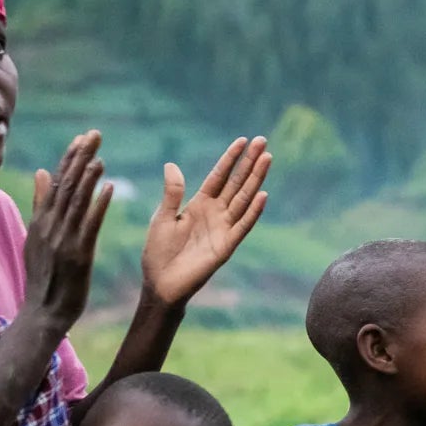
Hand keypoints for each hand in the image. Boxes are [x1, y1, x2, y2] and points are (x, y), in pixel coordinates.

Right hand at [25, 132, 113, 330]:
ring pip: (76, 202)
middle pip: (66, 185)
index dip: (70, 158)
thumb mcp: (36, 236)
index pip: (57, 182)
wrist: (42, 311)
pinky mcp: (77, 255)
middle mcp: (50, 226)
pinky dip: (98, 205)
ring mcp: (62, 240)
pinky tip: (109, 188)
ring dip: (88, 177)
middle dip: (80, 158)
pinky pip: (89, 225)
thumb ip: (40, 204)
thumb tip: (41, 172)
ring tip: (100, 155)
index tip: (82, 138)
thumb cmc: (43, 275)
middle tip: (95, 135)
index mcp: (41, 220)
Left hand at [141, 137, 271, 307]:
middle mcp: (215, 213)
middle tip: (263, 141)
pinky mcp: (227, 245)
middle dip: (249, 162)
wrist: (161, 284)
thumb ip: (172, 193)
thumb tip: (171, 164)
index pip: (219, 176)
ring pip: (244, 198)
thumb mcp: (162, 218)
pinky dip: (253, 211)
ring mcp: (223, 228)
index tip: (243, 141)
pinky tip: (263, 195)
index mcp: (199, 204)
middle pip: (236, 183)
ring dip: (256, 179)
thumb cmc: (158, 252)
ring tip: (267, 159)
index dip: (231, 159)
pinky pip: (243, 225)